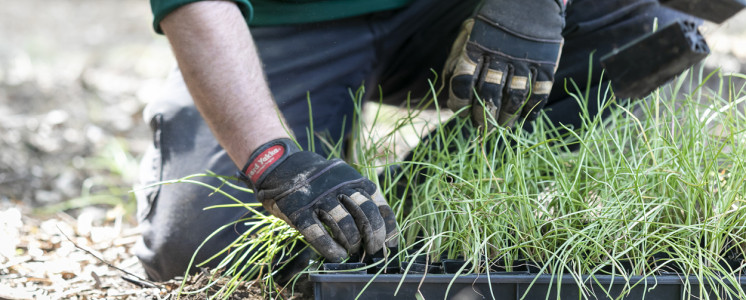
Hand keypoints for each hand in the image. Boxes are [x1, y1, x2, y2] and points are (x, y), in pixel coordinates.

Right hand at [239, 139, 397, 261]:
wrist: (282, 166)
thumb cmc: (320, 182)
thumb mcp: (344, 181)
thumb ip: (360, 199)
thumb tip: (381, 234)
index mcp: (355, 181)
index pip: (381, 206)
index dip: (389, 229)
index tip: (391, 247)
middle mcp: (340, 188)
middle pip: (366, 214)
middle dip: (373, 237)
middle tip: (373, 252)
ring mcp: (319, 199)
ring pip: (344, 224)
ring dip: (352, 242)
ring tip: (352, 253)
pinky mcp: (299, 211)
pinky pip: (316, 232)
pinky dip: (329, 247)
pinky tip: (337, 256)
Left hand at [443, 0, 564, 126]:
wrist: (531, 0)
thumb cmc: (492, 22)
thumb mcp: (468, 33)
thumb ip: (456, 59)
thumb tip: (448, 90)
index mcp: (477, 47)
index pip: (463, 81)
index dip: (460, 101)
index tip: (461, 112)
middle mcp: (500, 56)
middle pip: (489, 94)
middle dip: (483, 117)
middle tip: (482, 129)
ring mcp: (525, 60)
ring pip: (514, 97)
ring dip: (507, 117)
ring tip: (503, 127)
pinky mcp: (546, 63)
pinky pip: (540, 92)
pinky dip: (532, 109)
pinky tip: (526, 118)